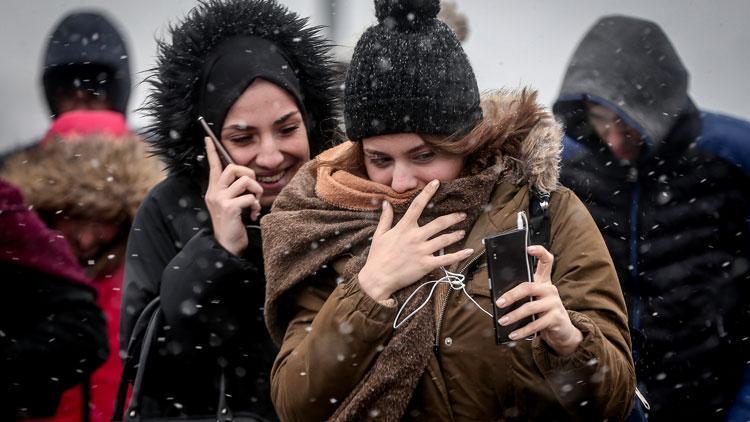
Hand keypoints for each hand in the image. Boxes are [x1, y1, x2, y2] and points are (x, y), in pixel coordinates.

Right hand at [204, 137, 262, 255]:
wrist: (226, 246)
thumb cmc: (232, 226)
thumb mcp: (231, 205)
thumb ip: (235, 192)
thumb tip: (248, 179)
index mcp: (214, 191)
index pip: (213, 167)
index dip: (211, 152)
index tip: (208, 138)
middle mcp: (214, 193)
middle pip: (232, 168)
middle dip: (249, 173)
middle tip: (253, 188)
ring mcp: (220, 200)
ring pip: (245, 181)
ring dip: (256, 191)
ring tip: (255, 203)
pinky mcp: (228, 208)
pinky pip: (249, 197)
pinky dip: (256, 205)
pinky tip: (253, 215)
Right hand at [358, 180, 473, 301]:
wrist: (377, 279)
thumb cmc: (377, 257)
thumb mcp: (379, 235)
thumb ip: (385, 218)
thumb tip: (386, 203)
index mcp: (403, 228)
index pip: (417, 205)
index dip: (427, 193)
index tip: (436, 183)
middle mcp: (415, 237)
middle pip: (438, 223)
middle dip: (452, 217)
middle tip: (462, 214)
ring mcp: (421, 251)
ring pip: (444, 239)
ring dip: (456, 234)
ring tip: (462, 231)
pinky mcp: (425, 265)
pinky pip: (446, 259)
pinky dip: (459, 255)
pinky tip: (468, 251)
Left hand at [495, 245, 582, 355]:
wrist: (562, 330)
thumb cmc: (542, 311)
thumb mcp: (534, 300)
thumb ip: (522, 295)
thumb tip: (498, 299)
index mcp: (544, 281)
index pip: (546, 261)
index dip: (539, 252)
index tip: (528, 248)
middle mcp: (550, 289)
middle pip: (529, 287)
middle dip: (512, 295)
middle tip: (499, 303)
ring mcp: (554, 303)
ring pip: (530, 307)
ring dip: (514, 316)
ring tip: (502, 321)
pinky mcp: (556, 318)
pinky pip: (536, 324)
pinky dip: (523, 330)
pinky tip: (513, 334)